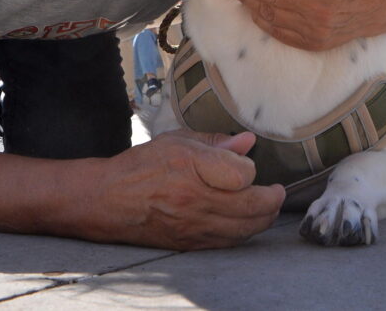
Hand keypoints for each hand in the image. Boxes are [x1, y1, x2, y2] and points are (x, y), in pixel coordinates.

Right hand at [98, 131, 283, 249]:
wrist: (108, 200)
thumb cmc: (142, 165)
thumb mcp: (178, 141)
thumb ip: (216, 142)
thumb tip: (248, 141)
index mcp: (191, 168)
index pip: (243, 175)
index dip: (251, 169)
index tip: (246, 163)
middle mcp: (195, 200)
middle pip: (253, 207)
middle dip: (272, 199)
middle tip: (277, 191)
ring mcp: (193, 226)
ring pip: (245, 229)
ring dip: (263, 218)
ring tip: (267, 206)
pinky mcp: (190, 244)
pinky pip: (229, 242)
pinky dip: (244, 232)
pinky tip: (246, 221)